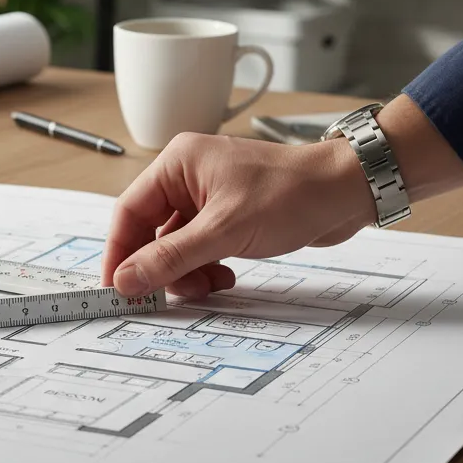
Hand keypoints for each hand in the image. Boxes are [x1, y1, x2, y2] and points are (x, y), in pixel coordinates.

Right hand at [101, 131, 375, 298]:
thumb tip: (126, 279)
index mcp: (177, 164)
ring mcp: (208, 197)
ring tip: (211, 284)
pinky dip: (206, 267)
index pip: (129, 212)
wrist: (347, 192)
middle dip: (161, 267)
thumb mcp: (224, 231)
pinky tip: (225, 276)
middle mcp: (187, 177)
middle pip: (151, 232)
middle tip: (165, 297)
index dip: (119, 253)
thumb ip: (170, 258)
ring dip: (187, 272)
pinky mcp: (228, 215)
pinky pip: (200, 248)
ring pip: (176, 245)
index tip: (115, 288)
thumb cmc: (292, 192)